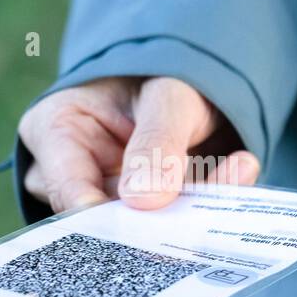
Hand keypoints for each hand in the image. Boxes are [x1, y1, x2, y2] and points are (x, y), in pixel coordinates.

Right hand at [18, 75, 259, 213]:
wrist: (188, 77)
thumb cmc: (160, 72)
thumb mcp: (166, 93)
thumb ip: (157, 141)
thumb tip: (144, 201)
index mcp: (55, 129)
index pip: (68, 188)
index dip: (103, 216)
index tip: (147, 216)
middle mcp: (72, 171)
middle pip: (106, 215)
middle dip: (161, 213)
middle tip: (208, 200)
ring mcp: (106, 195)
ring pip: (145, 224)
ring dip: (195, 203)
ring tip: (240, 166)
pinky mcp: (141, 212)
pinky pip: (172, 222)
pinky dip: (208, 202)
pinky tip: (241, 167)